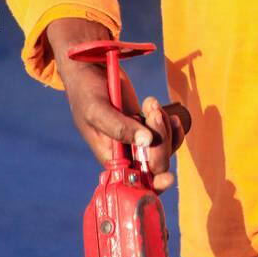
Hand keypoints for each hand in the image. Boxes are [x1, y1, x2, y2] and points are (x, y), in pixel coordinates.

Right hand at [46, 18, 190, 192]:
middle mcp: (126, 155)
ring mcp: (138, 141)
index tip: (167, 177)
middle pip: (156, 164)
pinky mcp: (146, 127)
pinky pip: (167, 136)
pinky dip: (170, 125)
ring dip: (164, 127)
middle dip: (160, 140)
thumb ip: (119, 127)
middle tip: (152, 111)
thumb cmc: (87, 92)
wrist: (91, 71)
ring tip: (150, 103)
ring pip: (164, 148)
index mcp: (111, 160)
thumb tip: (146, 142)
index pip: (136, 182)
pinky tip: (165, 111)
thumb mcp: (97, 110)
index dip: (153, 185)